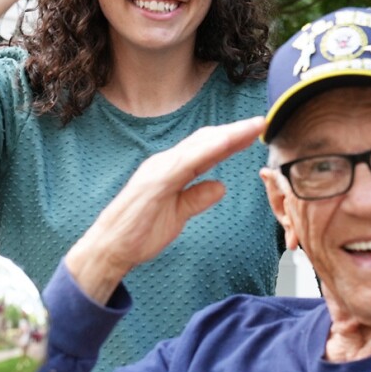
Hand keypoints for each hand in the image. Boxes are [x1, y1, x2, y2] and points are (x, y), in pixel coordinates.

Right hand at [65, 117, 265, 302]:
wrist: (109, 248)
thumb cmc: (139, 233)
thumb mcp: (178, 215)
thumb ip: (197, 198)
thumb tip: (221, 186)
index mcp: (170, 170)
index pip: (205, 150)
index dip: (229, 140)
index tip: (253, 134)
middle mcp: (165, 163)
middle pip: (205, 141)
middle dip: (234, 132)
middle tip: (260, 123)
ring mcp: (159, 170)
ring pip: (199, 145)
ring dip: (227, 135)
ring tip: (252, 127)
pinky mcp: (156, 181)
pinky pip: (187, 162)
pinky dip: (208, 150)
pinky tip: (226, 143)